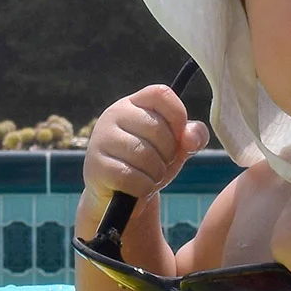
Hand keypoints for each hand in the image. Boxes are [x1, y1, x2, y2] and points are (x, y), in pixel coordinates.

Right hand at [81, 84, 208, 205]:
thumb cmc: (148, 164)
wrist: (117, 196)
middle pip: (157, 128)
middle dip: (168, 153)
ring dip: (156, 173)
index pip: (161, 94)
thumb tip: (190, 138)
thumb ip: (193, 136)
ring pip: (144, 154)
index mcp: (134, 103)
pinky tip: (138, 188)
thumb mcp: (175, 148)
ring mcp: (101, 139)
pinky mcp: (96, 166)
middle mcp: (113, 114)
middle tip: (160, 163)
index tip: (177, 137)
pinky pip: (131, 177)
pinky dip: (143, 187)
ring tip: (149, 176)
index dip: (178, 117)